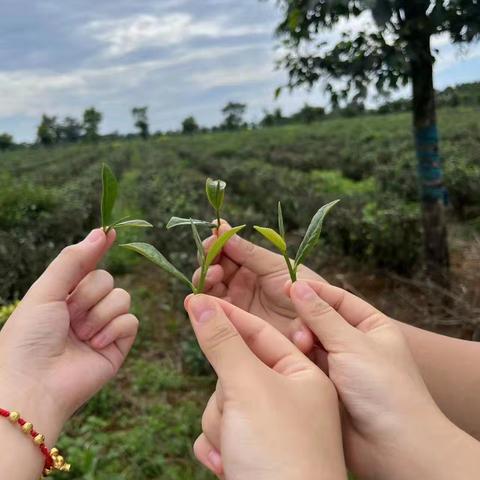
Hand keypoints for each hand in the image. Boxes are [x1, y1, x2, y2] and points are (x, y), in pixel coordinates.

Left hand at [0, 229, 138, 443]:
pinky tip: (95, 344)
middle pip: (107, 279)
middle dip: (89, 294)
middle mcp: (84, 309)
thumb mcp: (46, 291)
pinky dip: (113, 330)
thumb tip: (101, 232)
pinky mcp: (118, 345)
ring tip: (80, 335)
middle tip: (69, 315)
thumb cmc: (30, 338)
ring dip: (99, 314)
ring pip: (122, 297)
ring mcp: (102, 326)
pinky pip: (131, 321)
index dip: (98, 249)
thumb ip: (74, 260)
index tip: (111, 232)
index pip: (86, 266)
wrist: (35, 386)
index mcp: (63, 295)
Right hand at [185, 294, 346, 479]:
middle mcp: (291, 397)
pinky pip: (221, 433)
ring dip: (221, 428)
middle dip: (225, 396)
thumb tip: (201, 302)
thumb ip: (223, 342)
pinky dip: (220, 449)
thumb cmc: (282, 452)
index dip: (227, 315)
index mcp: (304, 374)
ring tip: (238, 451)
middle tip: (237, 414)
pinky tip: (231, 466)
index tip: (195, 298)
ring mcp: (271, 427)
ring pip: (222, 404)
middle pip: (233, 372)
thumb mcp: (251, 387)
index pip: (259, 332)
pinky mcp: (254, 452)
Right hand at [193, 220, 321, 352]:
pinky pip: (214, 312)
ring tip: (216, 274)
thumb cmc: (307, 291)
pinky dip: (206, 301)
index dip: (218, 242)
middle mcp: (241, 284)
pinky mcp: (235, 326)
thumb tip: (223, 230)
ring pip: (209, 289)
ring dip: (206, 278)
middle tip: (212, 255)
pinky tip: (207, 295)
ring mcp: (237, 305)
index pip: (226, 251)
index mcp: (252, 266)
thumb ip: (249, 253)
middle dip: (209, 259)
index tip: (215, 233)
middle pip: (212, 268)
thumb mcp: (278, 267)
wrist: (320, 325)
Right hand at [288, 280, 479, 479]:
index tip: (287, 285)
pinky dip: (297, 360)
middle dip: (307, 322)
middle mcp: (355, 343)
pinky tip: (292, 363)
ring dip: (302, 342)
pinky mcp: (325, 385)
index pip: (338, 299)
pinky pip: (304, 364)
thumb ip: (321, 315)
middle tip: (302, 336)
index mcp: (371, 327)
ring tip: (302, 350)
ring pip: (309, 342)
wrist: (393, 447)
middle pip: (319, 320)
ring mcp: (339, 365)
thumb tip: (298, 286)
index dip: (314, 292)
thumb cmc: (385, 390)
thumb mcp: (353, 344)